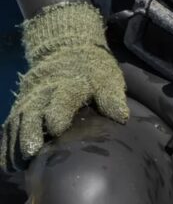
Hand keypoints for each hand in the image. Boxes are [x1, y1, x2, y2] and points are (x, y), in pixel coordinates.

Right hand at [1, 2, 128, 169]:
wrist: (67, 50)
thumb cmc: (92, 69)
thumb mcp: (107, 78)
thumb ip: (111, 97)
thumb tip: (121, 116)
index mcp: (69, 85)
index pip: (62, 99)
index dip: (58, 113)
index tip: (56, 129)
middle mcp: (44, 94)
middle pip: (33, 113)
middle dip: (30, 133)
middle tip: (30, 153)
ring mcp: (29, 101)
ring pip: (18, 122)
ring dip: (15, 143)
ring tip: (18, 164)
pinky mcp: (21, 108)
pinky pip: (9, 127)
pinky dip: (6, 145)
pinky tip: (9, 163)